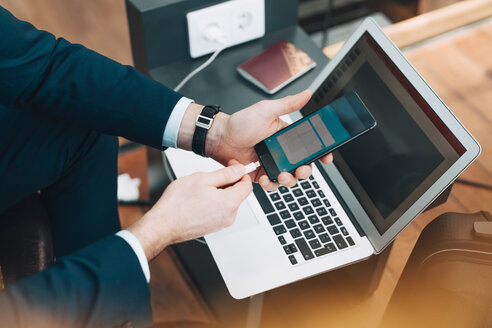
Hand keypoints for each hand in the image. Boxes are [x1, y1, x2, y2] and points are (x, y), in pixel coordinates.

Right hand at [126, 162, 251, 260]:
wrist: (163, 225)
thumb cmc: (178, 204)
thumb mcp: (203, 179)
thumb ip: (226, 174)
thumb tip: (239, 170)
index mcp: (230, 203)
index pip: (247, 185)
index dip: (240, 173)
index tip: (232, 167)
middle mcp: (229, 216)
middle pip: (238, 194)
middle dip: (228, 182)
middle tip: (210, 177)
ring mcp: (222, 224)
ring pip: (228, 202)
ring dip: (219, 192)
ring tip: (201, 190)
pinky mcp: (213, 227)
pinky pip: (220, 210)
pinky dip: (214, 202)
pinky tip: (198, 200)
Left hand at [207, 90, 332, 189]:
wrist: (219, 137)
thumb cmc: (239, 122)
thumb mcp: (266, 110)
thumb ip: (288, 104)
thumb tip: (306, 94)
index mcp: (286, 135)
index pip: (309, 145)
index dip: (320, 152)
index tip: (326, 158)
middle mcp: (280, 150)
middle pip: (301, 165)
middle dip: (305, 171)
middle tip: (300, 170)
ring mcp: (271, 163)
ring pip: (288, 177)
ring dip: (288, 180)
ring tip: (281, 175)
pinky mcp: (260, 173)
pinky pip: (271, 183)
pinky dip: (270, 184)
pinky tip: (266, 178)